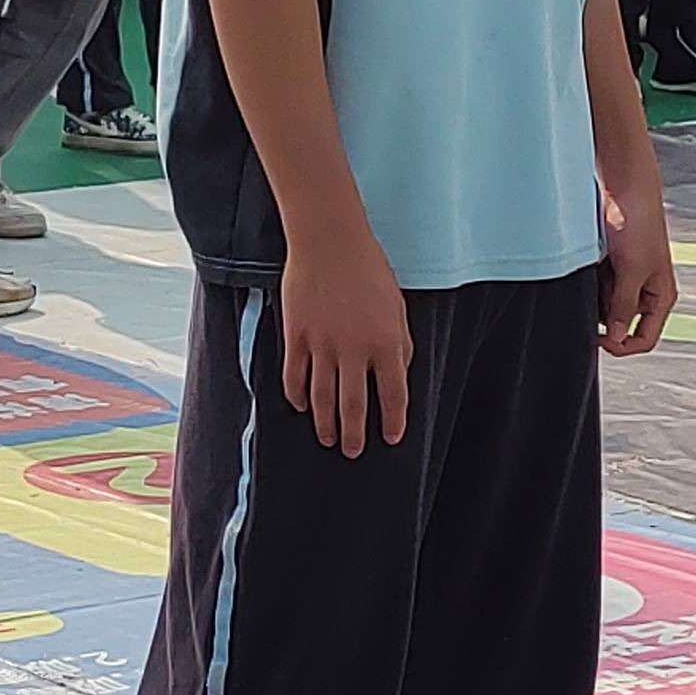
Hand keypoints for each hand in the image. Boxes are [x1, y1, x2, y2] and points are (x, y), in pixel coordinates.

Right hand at [278, 222, 411, 459]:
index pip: (393, 395)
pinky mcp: (296, 337)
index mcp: (386, 343)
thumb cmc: (369, 270)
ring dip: (325, 424)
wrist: (329, 242)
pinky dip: (297, 396)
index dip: (393, 421)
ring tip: (328, 439)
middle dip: (355, 434)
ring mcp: (322, 345)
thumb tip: (398, 373)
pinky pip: (295, 376)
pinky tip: (301, 407)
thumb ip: (400, 344)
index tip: (391, 437)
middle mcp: (355, 350)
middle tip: (354, 452)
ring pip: (322, 398)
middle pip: (354, 406)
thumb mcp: (397, 307)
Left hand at [597, 177, 676, 358]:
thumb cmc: (640, 222)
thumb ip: (623, 306)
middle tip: (598, 292)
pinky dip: (592, 281)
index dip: (621, 345)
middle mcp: (647, 291)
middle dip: (606, 313)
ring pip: (606, 305)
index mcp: (662, 296)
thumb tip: (616, 337)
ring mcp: (628, 279)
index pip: (644, 339)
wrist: (626, 188)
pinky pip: (597, 287)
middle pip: (622, 323)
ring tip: (601, 269)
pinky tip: (595, 262)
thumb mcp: (632, 270)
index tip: (597, 340)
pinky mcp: (613, 266)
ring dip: (597, 294)